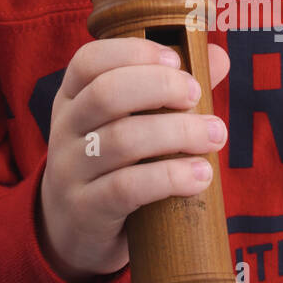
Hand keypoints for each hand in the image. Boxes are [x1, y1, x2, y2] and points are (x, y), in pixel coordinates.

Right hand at [37, 36, 229, 282]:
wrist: (71, 230)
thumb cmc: (111, 164)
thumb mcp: (126, 123)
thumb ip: (168, 90)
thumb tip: (217, 58)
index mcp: (71, 97)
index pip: (89, 60)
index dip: (134, 52)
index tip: (176, 60)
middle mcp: (65, 128)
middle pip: (106, 93)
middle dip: (160, 87)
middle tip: (196, 96)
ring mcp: (71, 170)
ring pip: (122, 140)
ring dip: (177, 133)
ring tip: (215, 136)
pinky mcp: (86, 209)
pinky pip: (127, 187)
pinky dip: (170, 177)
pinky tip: (201, 175)